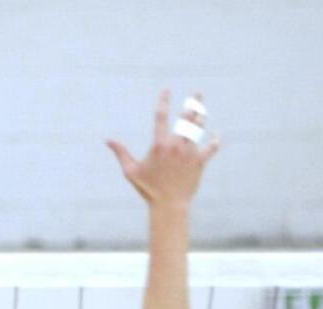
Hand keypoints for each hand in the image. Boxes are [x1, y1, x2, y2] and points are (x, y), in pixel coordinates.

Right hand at [107, 89, 218, 207]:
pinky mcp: (199, 162)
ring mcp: (189, 153)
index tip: (166, 90)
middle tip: (197, 93)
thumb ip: (121, 152)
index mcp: (159, 144)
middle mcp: (176, 145)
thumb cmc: (148, 189)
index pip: (161, 116)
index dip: (163, 100)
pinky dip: (214, 141)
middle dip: (193, 103)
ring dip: (201, 118)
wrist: (168, 205)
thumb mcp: (131, 171)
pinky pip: (210, 148)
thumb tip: (107, 140)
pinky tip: (215, 136)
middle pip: (187, 118)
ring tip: (202, 110)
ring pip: (198, 129)